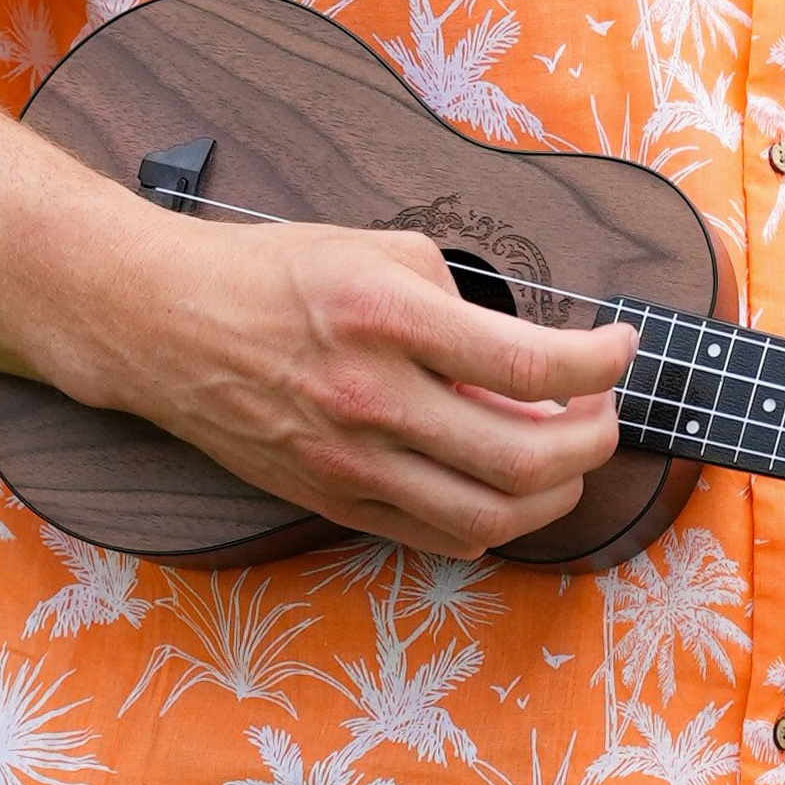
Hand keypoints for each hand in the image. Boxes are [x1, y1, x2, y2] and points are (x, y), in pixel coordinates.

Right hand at [111, 216, 634, 561]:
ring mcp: (349, 461)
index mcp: (388, 318)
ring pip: (490, 516)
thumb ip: (462, 303)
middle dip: (595, 438)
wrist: (163, 323)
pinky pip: (439, 536)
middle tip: (603, 408)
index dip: (602, 363)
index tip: (620, 348)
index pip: (534, 366)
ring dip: (554, 492)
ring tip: (564, 453)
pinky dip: (493, 520)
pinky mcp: (332, 499)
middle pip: (527, 457)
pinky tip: (505, 485)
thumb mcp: (378, 249)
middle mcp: (371, 398)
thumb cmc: (272, 274)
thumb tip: (528, 364)